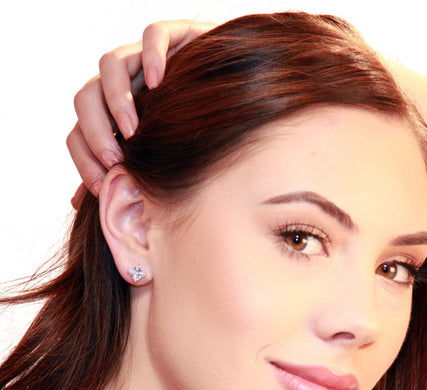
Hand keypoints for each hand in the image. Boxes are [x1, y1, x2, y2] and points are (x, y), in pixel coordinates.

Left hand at [67, 20, 215, 207]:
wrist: (232, 93)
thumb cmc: (189, 131)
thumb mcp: (153, 157)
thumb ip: (117, 173)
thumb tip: (79, 202)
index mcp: (111, 115)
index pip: (78, 132)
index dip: (83, 159)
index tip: (104, 187)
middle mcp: (123, 85)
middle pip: (85, 97)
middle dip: (94, 132)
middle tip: (116, 161)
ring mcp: (145, 59)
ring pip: (110, 64)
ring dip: (116, 100)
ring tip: (134, 130)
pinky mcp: (175, 36)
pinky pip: (153, 35)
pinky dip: (151, 55)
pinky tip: (160, 83)